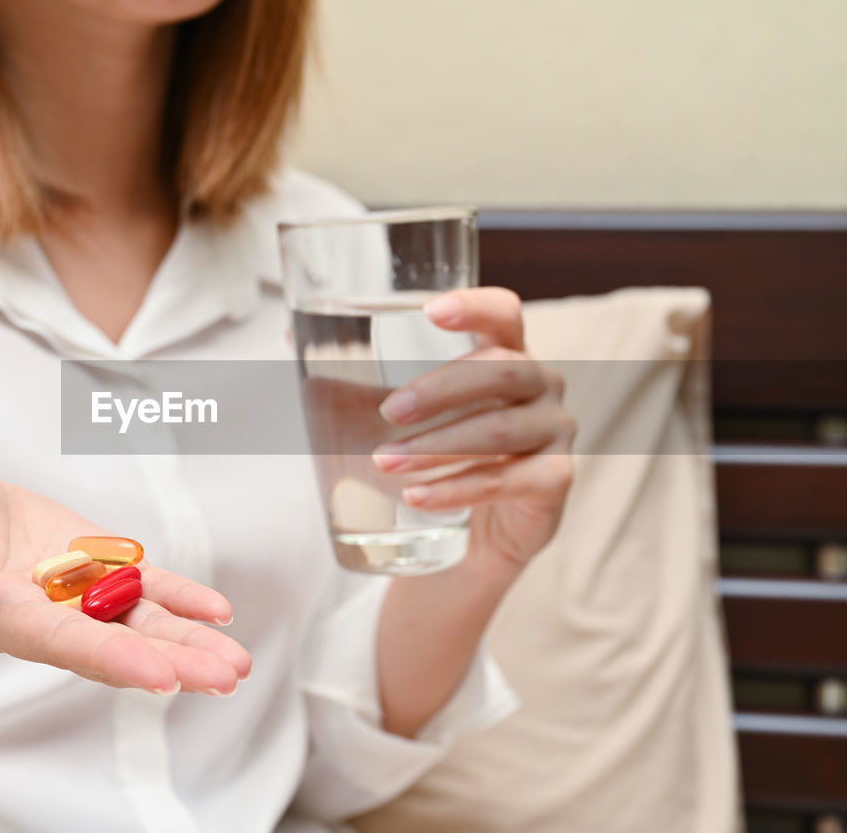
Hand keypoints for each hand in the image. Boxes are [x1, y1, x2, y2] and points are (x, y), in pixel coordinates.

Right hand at [0, 463, 249, 694]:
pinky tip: (217, 614)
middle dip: (169, 663)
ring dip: (187, 643)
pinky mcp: (94, 568)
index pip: (58, 641)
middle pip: (111, 645)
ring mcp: (73, 596)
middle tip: (223, 679)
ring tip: (235, 666)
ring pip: (137, 623)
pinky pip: (143, 588)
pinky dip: (179, 600)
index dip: (110, 657)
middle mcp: (42, 617)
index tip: (159, 676)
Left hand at [371, 288, 575, 576]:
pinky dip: (460, 488)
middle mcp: (541, 385)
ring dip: (439, 445)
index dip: (474, 306)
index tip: (430, 312)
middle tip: (387, 412)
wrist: (468, 539)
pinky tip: (417, 498)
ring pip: (502, 429)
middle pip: (502, 368)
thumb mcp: (396, 416)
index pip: (504, 313)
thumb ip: (353, 379)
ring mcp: (556, 433)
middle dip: (440, 389)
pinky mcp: (555, 482)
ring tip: (386, 462)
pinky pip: (511, 480)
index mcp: (505, 353)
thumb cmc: (434, 458)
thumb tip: (290, 332)